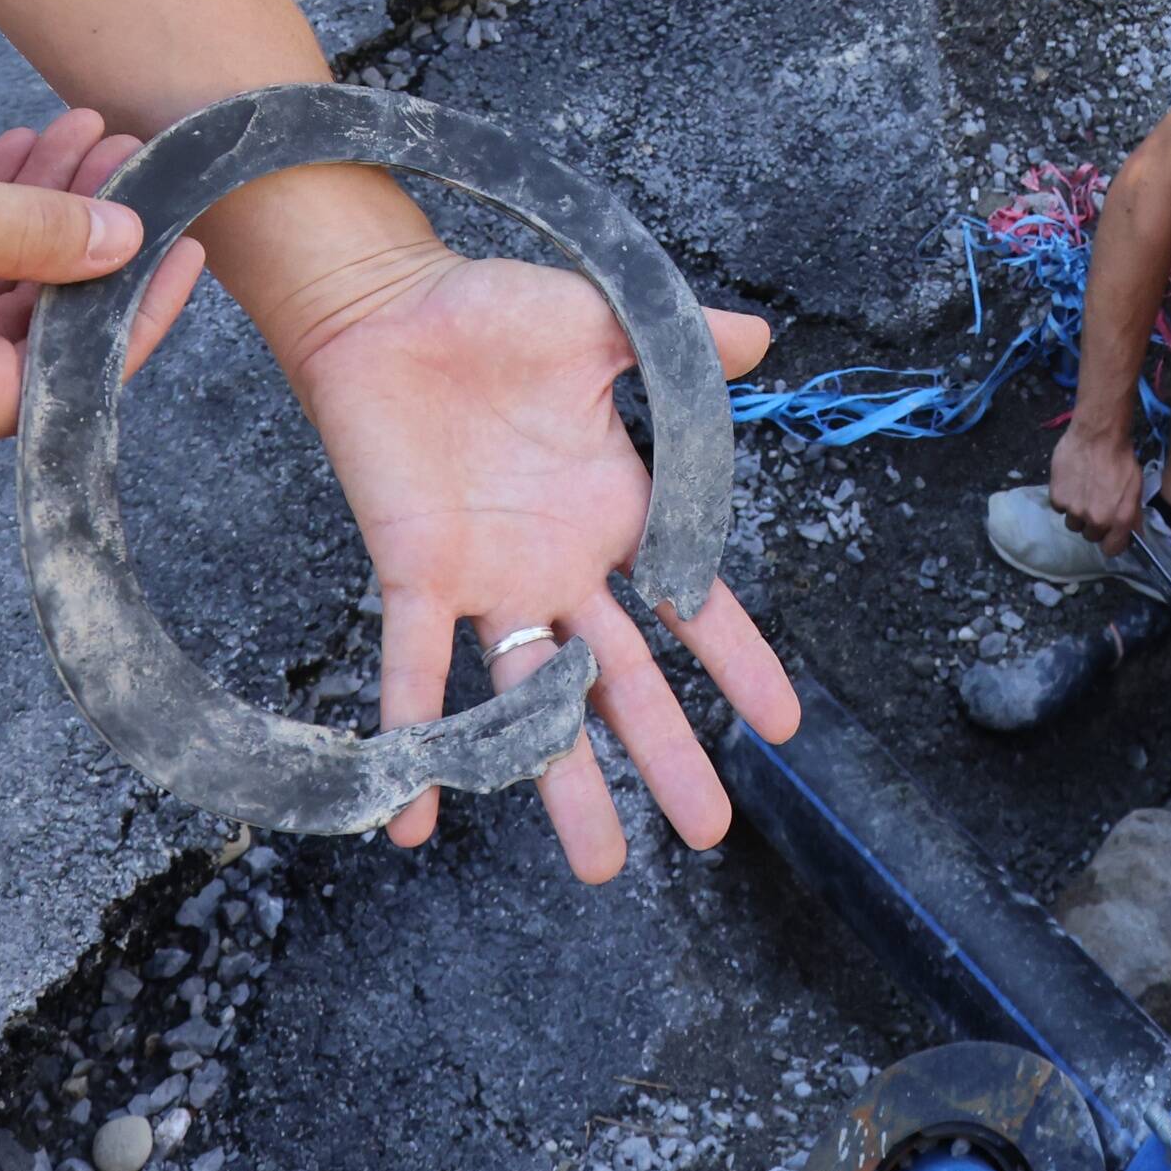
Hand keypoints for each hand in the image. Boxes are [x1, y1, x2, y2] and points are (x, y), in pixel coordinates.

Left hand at [275, 250, 799, 880]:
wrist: (388, 306)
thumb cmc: (495, 313)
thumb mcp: (605, 322)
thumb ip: (683, 344)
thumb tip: (763, 338)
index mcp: (614, 512)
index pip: (691, 604)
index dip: (737, 661)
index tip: (782, 727)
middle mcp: (558, 566)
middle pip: (621, 682)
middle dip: (664, 755)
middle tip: (706, 831)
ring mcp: (488, 581)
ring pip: (532, 702)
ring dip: (559, 780)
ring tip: (598, 863)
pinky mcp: (415, 573)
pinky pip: (416, 672)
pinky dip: (418, 742)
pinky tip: (413, 819)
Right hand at [1049, 419, 1148, 553]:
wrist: (1097, 434)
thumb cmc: (1121, 458)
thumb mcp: (1135, 488)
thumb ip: (1133, 516)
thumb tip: (1135, 536)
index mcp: (1119, 519)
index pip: (1111, 550)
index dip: (1111, 541)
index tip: (1109, 532)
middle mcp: (1096, 519)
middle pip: (1090, 536)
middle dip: (1093, 524)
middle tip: (1096, 503)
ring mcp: (1074, 510)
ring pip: (1073, 524)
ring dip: (1077, 513)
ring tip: (1083, 491)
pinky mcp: (1057, 498)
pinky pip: (1059, 508)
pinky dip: (1064, 498)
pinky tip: (1072, 482)